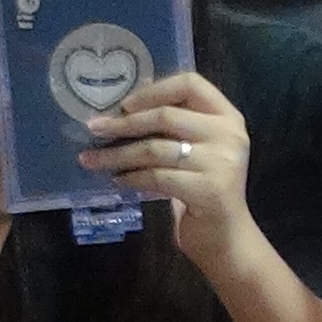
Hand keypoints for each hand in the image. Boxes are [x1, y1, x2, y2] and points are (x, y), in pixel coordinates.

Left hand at [87, 71, 258, 269]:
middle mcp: (229, 135)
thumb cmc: (203, 189)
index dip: (154, 90)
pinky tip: (118, 181)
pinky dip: (132, 178)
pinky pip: (157, 177)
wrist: (226, 237)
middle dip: (124, 123)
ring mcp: (222, 162)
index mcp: (227, 117)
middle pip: (166, 115)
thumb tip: (125, 106)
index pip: (190, 83)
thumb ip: (175, 126)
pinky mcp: (209, 190)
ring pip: (155, 149)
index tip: (124, 103)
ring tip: (91, 159)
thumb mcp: (196, 149)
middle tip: (94, 129)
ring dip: (118, 154)